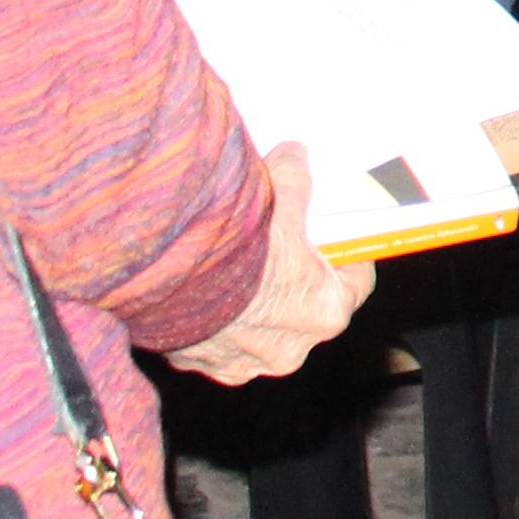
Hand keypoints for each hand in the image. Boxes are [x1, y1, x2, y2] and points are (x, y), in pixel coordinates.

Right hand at [159, 148, 369, 384]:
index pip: (354, 284)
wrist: (163, 271)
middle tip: (275, 245)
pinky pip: (210, 336)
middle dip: (290, 277)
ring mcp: (239, 362)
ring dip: (246, 301)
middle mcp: (287, 348)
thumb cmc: (236, 240)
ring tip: (230, 265)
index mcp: (326, 311)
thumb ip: (295, 178)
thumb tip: (294, 157)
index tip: (332, 236)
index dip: (342, 255)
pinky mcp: (195, 362)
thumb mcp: (281, 192)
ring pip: (253, 326)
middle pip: (301, 307)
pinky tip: (196, 285)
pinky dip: (207, 314)